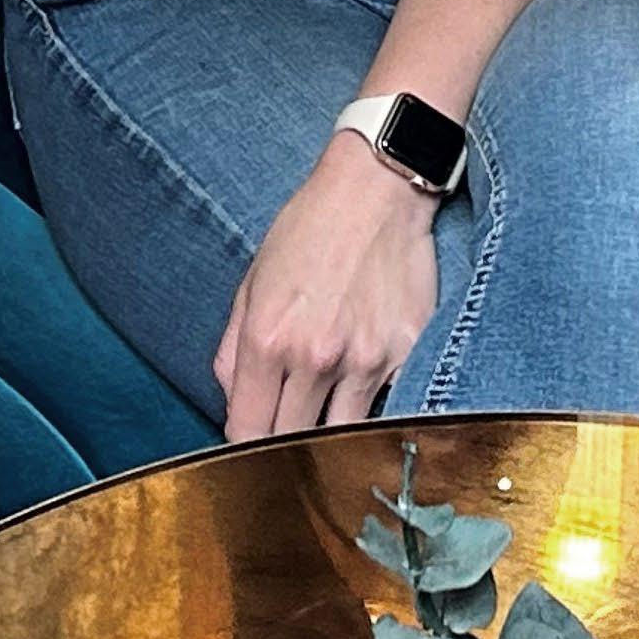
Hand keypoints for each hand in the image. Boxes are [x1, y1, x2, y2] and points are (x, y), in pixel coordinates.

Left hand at [214, 135, 440, 438]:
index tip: (252, 446)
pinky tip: (366, 387)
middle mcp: (314, 356)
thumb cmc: (311, 228)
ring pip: (342, 438)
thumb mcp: (253, 281)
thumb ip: (232, 351)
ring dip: (331, 434)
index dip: (244, 449)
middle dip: (284, 449)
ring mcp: (365, 359)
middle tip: (287, 438)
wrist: (378, 188)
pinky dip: (374, 407)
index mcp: (267, 339)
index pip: (246, 432)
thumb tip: (234, 403)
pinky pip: (387, 406)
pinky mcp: (406, 353)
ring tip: (328, 417)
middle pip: (292, 445)